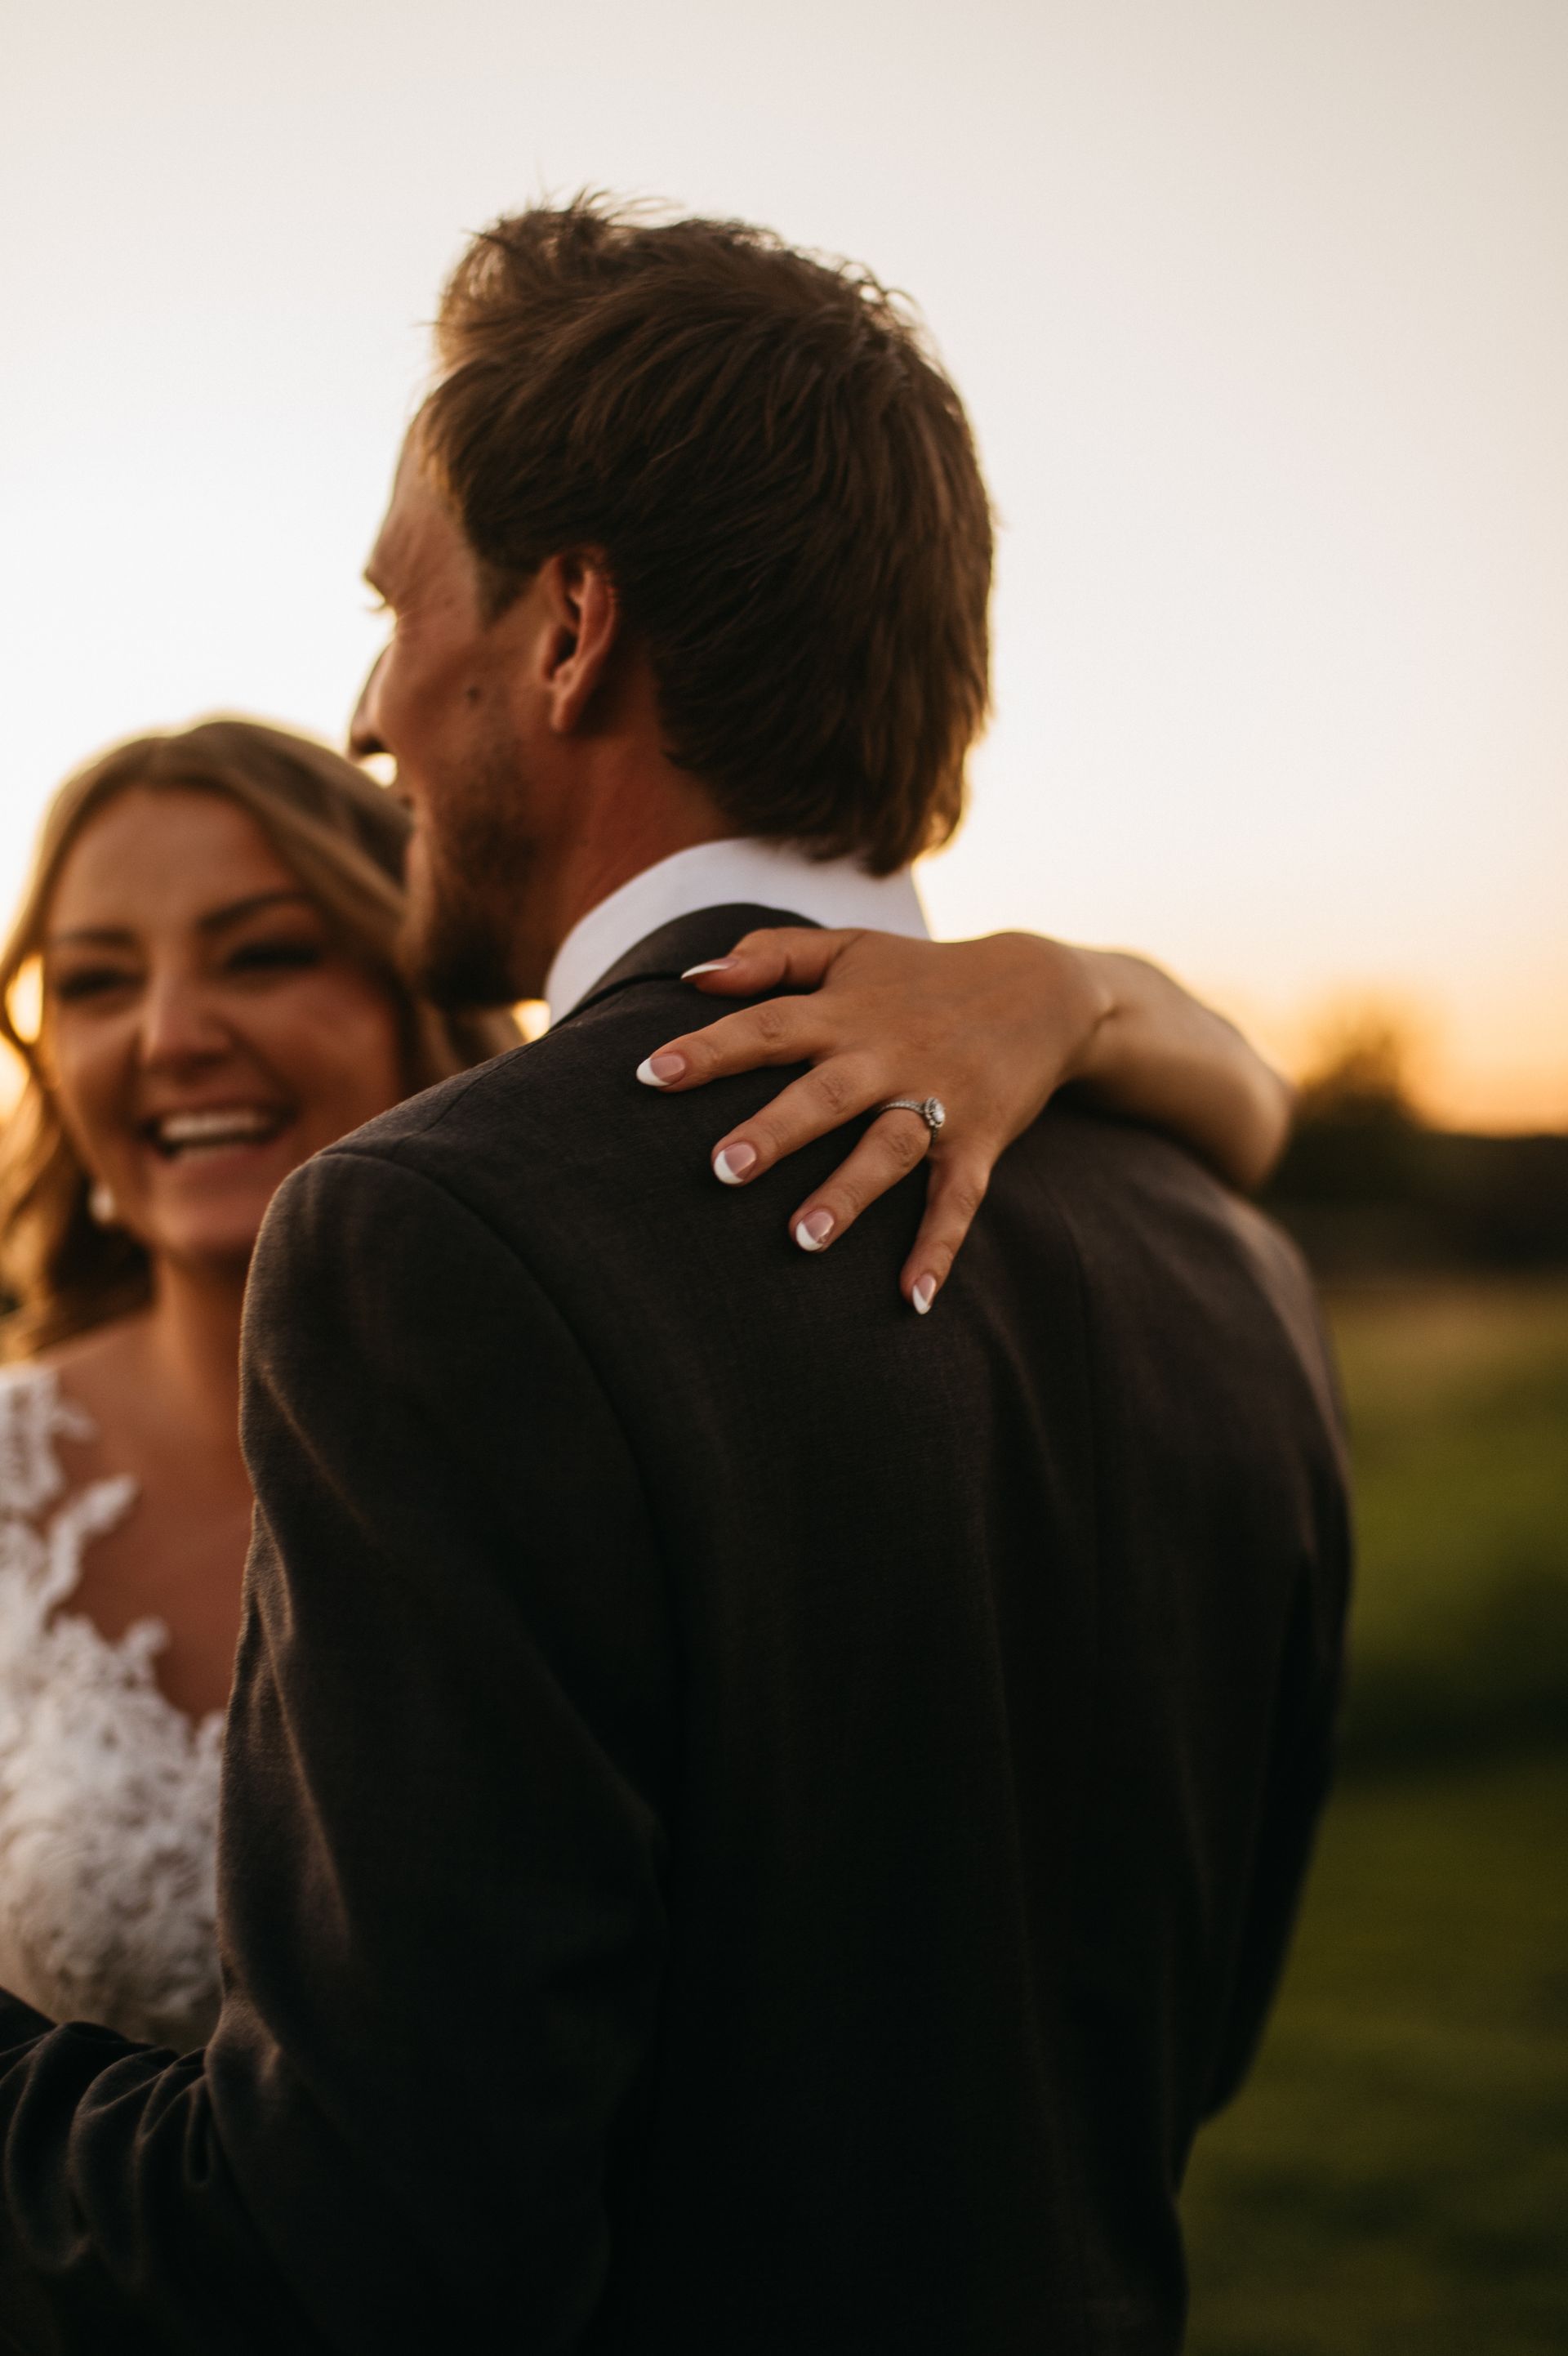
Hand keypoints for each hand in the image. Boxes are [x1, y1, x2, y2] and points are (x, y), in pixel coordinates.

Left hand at [634, 927, 1111, 1312]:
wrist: (1042, 990)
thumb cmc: (919, 976)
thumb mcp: (847, 949)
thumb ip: (770, 956)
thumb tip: (692, 976)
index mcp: (845, 1012)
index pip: (768, 1027)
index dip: (710, 1049)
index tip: (651, 1075)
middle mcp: (888, 1056)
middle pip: (826, 1094)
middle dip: (777, 1130)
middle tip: (722, 1168)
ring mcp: (937, 1101)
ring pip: (890, 1149)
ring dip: (850, 1193)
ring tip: (803, 1239)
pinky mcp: (979, 1142)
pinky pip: (958, 1199)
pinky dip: (939, 1248)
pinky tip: (913, 1298)